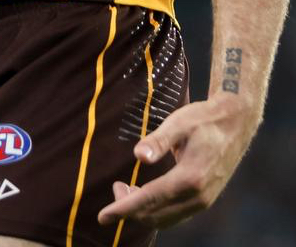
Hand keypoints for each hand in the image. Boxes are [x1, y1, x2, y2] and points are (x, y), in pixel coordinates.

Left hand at [97, 95, 257, 229]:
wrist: (236, 123)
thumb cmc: (204, 119)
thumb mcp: (179, 122)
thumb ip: (159, 140)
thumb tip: (138, 156)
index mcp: (190, 177)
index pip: (150, 199)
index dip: (124, 209)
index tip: (103, 216)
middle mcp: (198, 196)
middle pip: (155, 214)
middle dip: (129, 208)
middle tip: (115, 186)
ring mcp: (203, 201)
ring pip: (165, 219)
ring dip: (141, 211)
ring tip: (124, 189)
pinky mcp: (204, 200)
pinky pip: (175, 215)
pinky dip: (155, 211)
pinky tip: (144, 195)